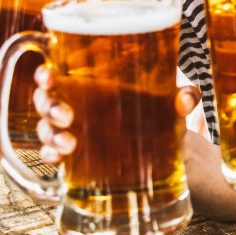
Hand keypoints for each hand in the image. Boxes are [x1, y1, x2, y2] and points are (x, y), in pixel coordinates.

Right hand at [33, 65, 203, 163]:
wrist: (171, 155)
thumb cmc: (163, 118)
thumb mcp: (173, 105)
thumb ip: (183, 98)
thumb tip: (189, 97)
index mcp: (93, 86)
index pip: (59, 75)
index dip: (45, 75)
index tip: (49, 76)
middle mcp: (79, 107)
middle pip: (46, 102)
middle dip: (49, 107)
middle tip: (67, 116)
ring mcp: (75, 133)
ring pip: (46, 130)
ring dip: (50, 135)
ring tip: (70, 143)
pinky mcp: (78, 159)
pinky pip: (53, 156)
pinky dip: (51, 156)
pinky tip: (58, 158)